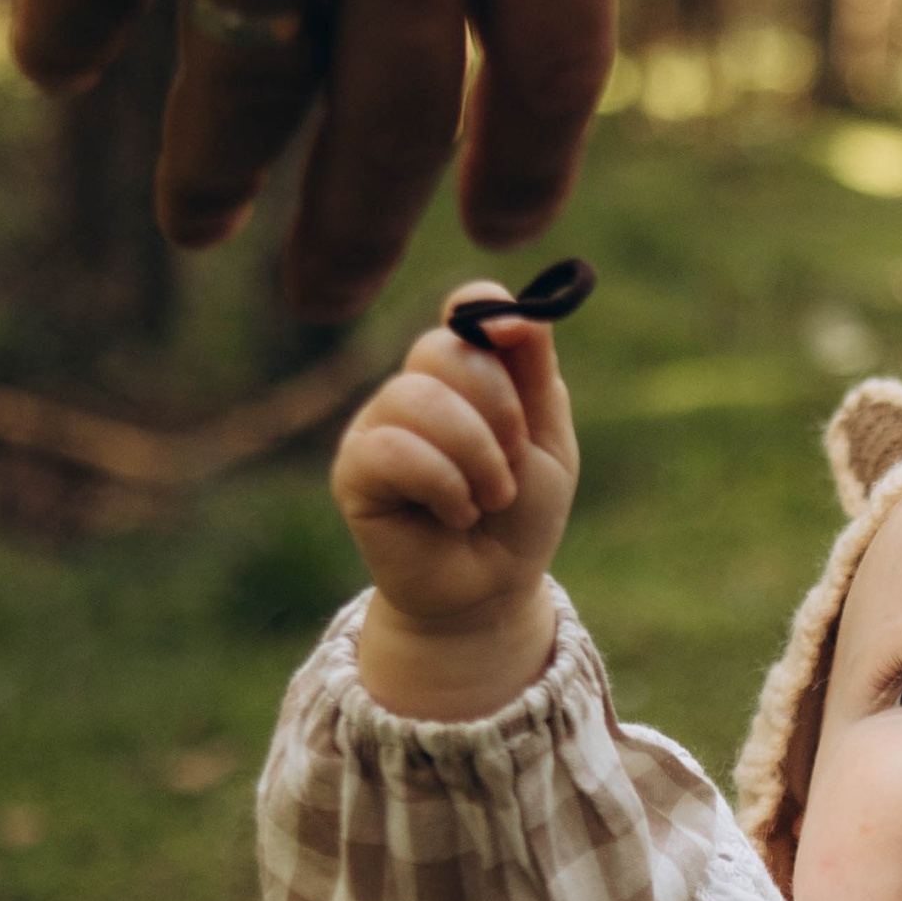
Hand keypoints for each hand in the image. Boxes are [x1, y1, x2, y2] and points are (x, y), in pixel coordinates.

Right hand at [335, 291, 577, 717]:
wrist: (491, 592)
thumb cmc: (520, 517)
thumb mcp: (548, 440)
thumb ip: (534, 370)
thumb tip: (515, 310)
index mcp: (465, 373)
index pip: (466, 308)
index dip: (486, 311)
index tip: (513, 339)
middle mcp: (415, 389)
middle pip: (444, 349)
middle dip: (498, 411)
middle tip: (511, 467)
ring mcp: (378, 425)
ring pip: (418, 398)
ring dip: (475, 457)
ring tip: (487, 500)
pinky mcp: (353, 469)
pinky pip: (393, 448)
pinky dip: (441, 484)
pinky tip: (453, 515)